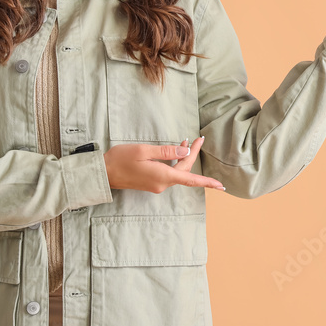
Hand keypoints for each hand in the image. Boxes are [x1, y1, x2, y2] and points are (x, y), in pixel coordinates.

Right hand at [104, 136, 225, 192]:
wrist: (103, 173)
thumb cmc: (121, 159)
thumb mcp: (144, 150)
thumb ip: (166, 151)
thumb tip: (185, 151)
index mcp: (162, 176)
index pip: (190, 179)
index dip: (207, 182)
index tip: (221, 186)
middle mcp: (162, 184)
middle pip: (184, 171)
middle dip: (193, 155)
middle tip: (199, 139)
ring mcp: (157, 185)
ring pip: (177, 172)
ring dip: (184, 158)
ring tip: (188, 141)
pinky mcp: (152, 183)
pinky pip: (169, 173)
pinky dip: (175, 163)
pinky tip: (175, 152)